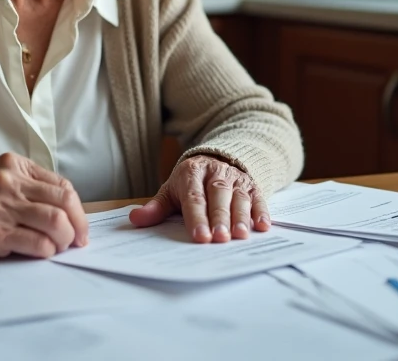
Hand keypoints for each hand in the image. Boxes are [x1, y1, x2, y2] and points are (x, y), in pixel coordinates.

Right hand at [0, 153, 88, 259]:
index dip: (77, 210)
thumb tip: (68, 213)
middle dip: (78, 225)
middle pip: (63, 202)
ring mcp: (2, 207)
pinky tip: (43, 253)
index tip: (80, 226)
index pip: (62, 186)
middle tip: (78, 240)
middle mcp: (10, 183)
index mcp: (16, 166)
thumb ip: (31, 187)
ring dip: (65, 239)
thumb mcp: (2, 178)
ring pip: (55, 222)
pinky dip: (47, 251)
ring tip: (60, 247)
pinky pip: (36, 243)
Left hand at [128, 154, 268, 242]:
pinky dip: (262, 211)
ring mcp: (235, 179)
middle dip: (219, 217)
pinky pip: (258, 197)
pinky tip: (262, 226)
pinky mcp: (252, 185)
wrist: (216, 160)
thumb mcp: (171, 191)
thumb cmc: (190, 183)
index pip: (194, 197)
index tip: (199, 237)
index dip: (197, 217)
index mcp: (191, 173)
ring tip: (240, 235)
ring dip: (241, 216)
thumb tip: (135, 220)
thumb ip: (156, 207)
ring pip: (239, 197)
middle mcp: (215, 173)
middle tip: (220, 238)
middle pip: (218, 195)